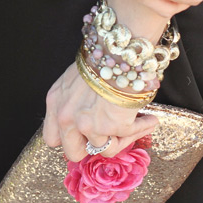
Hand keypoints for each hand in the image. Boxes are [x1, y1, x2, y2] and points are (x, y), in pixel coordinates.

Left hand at [43, 63, 158, 161]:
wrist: (117, 50)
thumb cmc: (102, 57)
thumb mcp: (76, 78)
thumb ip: (75, 100)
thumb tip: (89, 115)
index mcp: (55, 103)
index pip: (52, 138)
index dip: (69, 140)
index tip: (82, 136)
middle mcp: (66, 118)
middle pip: (73, 152)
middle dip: (91, 147)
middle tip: (107, 136)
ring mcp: (87, 125)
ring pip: (103, 149)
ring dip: (121, 138)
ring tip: (135, 125)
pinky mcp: (110, 126)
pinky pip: (126, 138)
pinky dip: (140, 129)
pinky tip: (149, 121)